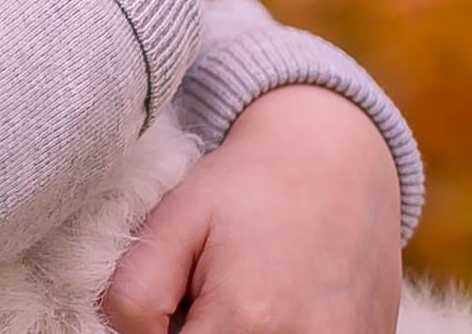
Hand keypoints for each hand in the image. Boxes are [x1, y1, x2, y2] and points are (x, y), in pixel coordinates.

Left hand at [102, 85, 402, 333]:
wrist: (335, 155)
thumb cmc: (247, 185)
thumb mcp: (174, 221)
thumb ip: (136, 294)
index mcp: (245, 318)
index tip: (169, 307)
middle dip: (199, 333)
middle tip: (203, 296)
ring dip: (237, 333)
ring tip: (242, 295)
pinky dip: (280, 333)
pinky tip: (280, 302)